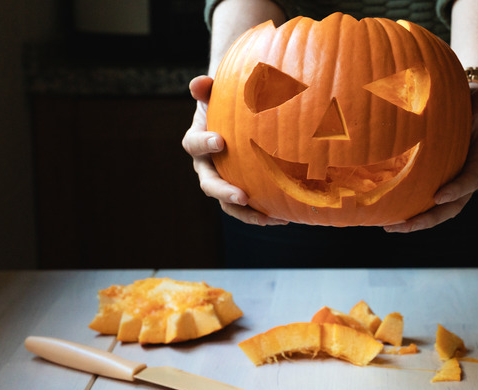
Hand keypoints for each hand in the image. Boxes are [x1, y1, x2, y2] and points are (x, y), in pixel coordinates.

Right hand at [181, 75, 287, 225]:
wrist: (237, 116)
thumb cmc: (227, 101)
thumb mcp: (217, 92)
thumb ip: (207, 88)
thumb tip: (199, 83)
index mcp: (197, 142)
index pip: (193, 145)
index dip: (204, 143)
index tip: (220, 141)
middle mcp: (207, 166)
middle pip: (209, 185)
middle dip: (224, 192)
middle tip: (242, 196)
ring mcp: (223, 181)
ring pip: (229, 204)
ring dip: (246, 213)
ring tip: (267, 218)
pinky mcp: (241, 190)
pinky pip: (249, 207)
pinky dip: (264, 213)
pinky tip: (285, 216)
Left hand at [383, 83, 477, 232]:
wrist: (463, 112)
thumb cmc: (469, 104)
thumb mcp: (476, 100)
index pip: (471, 180)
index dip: (457, 189)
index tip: (438, 196)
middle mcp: (468, 179)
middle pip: (453, 206)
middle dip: (430, 218)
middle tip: (407, 224)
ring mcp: (453, 186)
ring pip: (438, 211)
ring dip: (416, 222)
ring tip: (392, 227)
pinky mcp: (439, 186)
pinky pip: (426, 204)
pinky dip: (409, 212)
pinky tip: (386, 218)